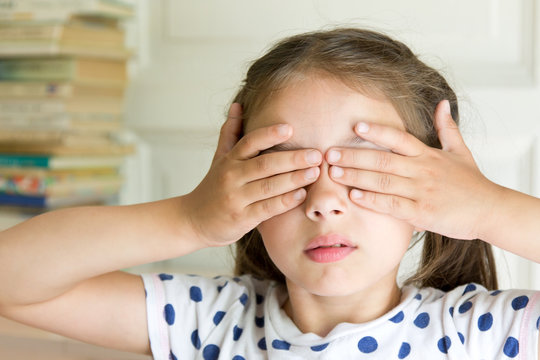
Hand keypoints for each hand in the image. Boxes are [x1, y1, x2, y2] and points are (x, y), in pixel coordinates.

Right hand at [184, 103, 321, 246]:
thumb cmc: (213, 187)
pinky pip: (267, 209)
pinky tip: (301, 195)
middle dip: (292, 159)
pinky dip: (285, 201)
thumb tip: (238, 105)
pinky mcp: (241, 219)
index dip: (269, 134)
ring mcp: (236, 199)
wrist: (193, 220)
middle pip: (264, 164)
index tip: (290, 128)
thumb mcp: (219, 158)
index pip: (249, 142)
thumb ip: (230, 133)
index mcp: (229, 160)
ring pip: (268, 186)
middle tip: (316, 154)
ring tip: (315, 172)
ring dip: (294, 179)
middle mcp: (231, 177)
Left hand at [326, 100, 503, 239]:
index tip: (355, 125)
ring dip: (356, 177)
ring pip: (383, 182)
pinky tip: (354, 197)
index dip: (377, 131)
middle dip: (354, 156)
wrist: (491, 210)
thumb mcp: (461, 152)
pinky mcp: (422, 213)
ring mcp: (422, 191)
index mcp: (428, 155)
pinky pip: (392, 205)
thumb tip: (442, 103)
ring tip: (334, 173)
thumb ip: (447, 128)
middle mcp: (423, 170)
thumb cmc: (473, 183)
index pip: (399, 138)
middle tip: (330, 154)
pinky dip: (372, 201)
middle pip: (383, 160)